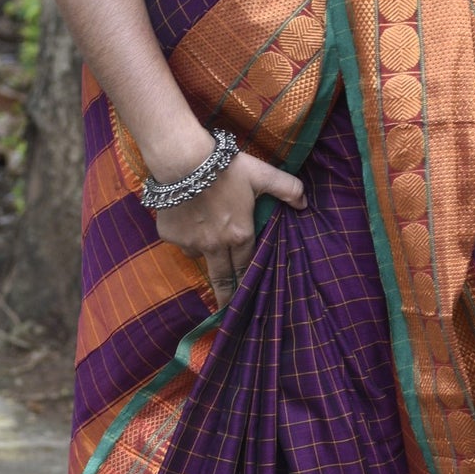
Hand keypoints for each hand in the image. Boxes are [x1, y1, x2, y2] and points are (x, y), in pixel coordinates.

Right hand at [153, 149, 305, 306]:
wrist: (182, 161)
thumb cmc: (225, 168)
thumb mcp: (261, 174)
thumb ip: (287, 188)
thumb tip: (304, 202)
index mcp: (240, 236)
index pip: (248, 267)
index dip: (250, 281)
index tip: (250, 298)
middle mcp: (216, 246)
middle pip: (223, 280)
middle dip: (227, 298)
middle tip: (227, 312)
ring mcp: (191, 243)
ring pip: (200, 257)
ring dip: (205, 254)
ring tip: (205, 241)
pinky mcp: (170, 236)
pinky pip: (180, 241)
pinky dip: (183, 234)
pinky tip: (186, 216)